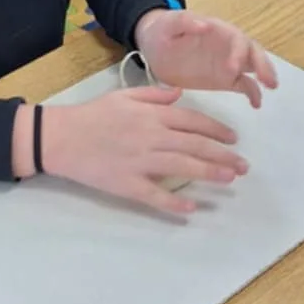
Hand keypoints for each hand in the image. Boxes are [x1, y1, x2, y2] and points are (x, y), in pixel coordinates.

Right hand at [37, 87, 249, 214]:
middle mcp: (151, 137)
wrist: (60, 137)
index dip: (217, 130)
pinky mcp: (127, 183)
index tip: (233, 138)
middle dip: (223, 155)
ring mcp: (140, 161)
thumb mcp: (123, 96)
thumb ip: (154, 94)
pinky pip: (155, 195)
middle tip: (243, 165)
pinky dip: (174, 202)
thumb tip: (180, 95)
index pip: (192, 121)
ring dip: (209, 173)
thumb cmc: (92, 115)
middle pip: (195, 145)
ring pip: (182, 167)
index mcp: (151, 115)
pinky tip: (192, 208)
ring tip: (230, 179)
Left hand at [135, 9, 277, 108]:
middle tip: (268, 81)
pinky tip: (256, 104)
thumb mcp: (169, 23)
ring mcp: (228, 63)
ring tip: (270, 88)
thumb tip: (206, 24)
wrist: (155, 46)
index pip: (236, 39)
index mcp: (218, 30)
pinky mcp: (224, 79)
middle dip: (262, 65)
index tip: (233, 68)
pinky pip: (244, 85)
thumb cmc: (163, 30)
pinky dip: (253, 93)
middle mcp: (228, 46)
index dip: (238, 53)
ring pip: (253, 67)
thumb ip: (185, 21)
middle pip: (253, 52)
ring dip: (264, 76)